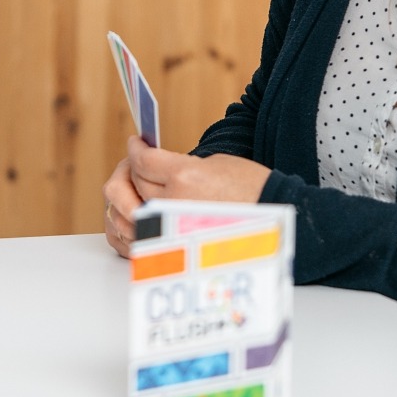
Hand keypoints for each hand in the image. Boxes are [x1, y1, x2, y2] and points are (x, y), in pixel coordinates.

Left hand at [102, 137, 271, 258]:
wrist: (274, 224)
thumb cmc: (252, 191)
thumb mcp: (215, 163)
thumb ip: (179, 164)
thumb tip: (155, 167)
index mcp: (183, 177)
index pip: (143, 160)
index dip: (136, 149)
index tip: (136, 144)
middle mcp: (170, 205)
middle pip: (131, 184)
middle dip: (129, 169)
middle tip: (134, 162)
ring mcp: (167, 231)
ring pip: (124, 213)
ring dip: (122, 197)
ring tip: (130, 187)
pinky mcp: (169, 251)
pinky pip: (129, 241)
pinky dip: (123, 227)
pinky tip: (129, 215)